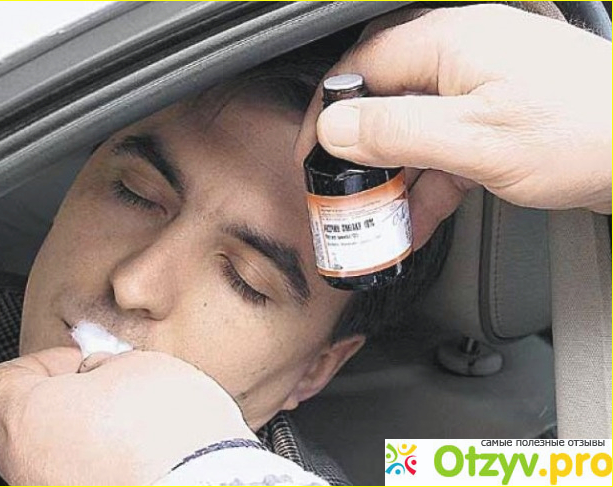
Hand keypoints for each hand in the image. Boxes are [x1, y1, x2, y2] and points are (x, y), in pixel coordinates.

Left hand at [0, 348, 255, 485]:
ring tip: (132, 423)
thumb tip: (98, 373)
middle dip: (65, 397)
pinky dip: (98, 466)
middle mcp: (26, 468)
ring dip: (83, 433)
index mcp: (28, 419)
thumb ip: (101, 365)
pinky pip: (77, 479)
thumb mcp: (137, 364)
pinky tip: (138, 455)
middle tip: (108, 386)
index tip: (76, 360)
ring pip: (52, 455)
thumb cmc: (171, 429)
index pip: (2, 382)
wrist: (208, 483)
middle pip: (27, 421)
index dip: (44, 362)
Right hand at [295, 4, 611, 248]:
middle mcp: (461, 58)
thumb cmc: (585, 132)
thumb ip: (399, 131)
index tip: (314, 152)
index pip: (361, 67)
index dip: (330, 111)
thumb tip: (337, 127)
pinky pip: (445, 148)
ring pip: (415, 130)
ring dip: (396, 177)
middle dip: (362, 151)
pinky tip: (418, 219)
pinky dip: (429, 184)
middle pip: (386, 100)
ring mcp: (480, 90)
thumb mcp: (476, 138)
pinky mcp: (496, 119)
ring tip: (380, 218)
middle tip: (344, 188)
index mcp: (449, 43)